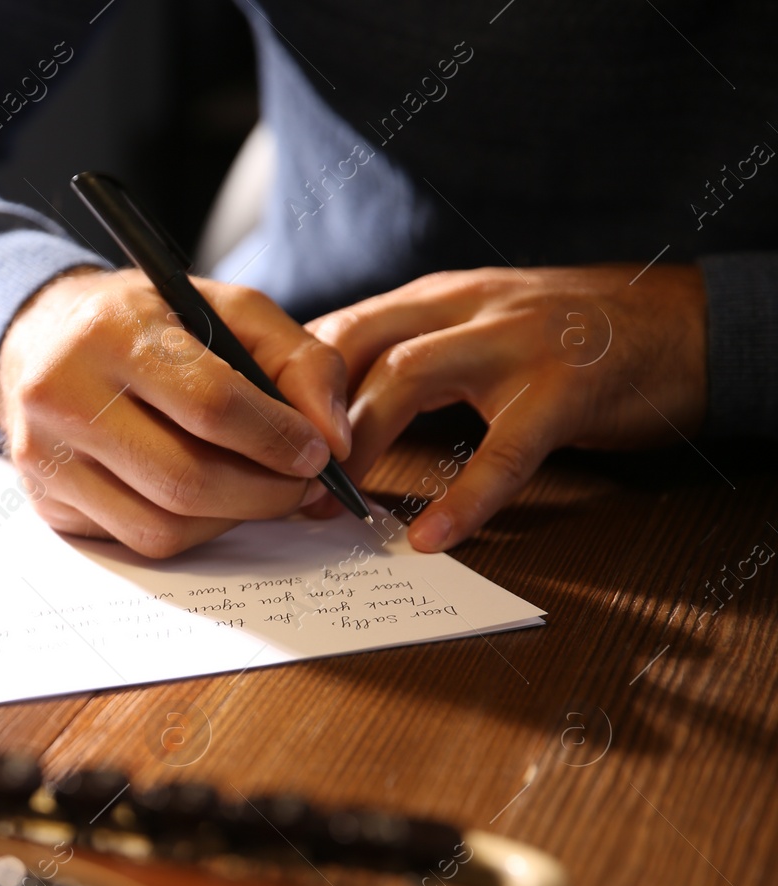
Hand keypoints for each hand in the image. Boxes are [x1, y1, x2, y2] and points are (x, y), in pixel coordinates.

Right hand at [0, 267, 350, 557]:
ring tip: (256, 490)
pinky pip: (136, 541)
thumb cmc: (148, 322)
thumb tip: (333, 440)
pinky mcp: (46, 501)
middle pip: (187, 480)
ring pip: (162, 527)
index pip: (211, 406)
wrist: (43, 339)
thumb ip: (298, 359)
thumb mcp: (227, 309)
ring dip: (230, 520)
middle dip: (264, 493)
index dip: (278, 439)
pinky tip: (205, 498)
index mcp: (110, 332)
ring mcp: (45, 456)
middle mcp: (62, 394)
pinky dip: (188, 530)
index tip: (318, 452)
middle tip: (301, 485)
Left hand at [305, 265, 707, 550]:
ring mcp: (516, 344)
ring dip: (357, 445)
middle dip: (301, 417)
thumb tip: (322, 414)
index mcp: (432, 299)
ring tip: (330, 507)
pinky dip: (465, 497)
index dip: (281, 387)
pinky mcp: (568, 390)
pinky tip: (433, 537)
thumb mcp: (472, 328)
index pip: (331, 331)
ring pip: (407, 382)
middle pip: (351, 349)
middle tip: (274, 484)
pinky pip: (506, 451)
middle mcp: (463, 309)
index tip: (250, 441)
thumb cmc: (564, 338)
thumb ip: (405, 356)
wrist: (683, 321)